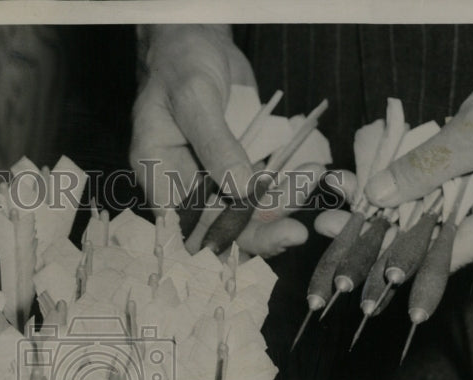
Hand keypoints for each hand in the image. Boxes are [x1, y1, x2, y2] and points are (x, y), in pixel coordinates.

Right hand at [130, 24, 316, 257]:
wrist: (198, 41)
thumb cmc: (182, 62)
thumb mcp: (195, 98)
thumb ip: (215, 144)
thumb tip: (240, 188)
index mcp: (159, 175)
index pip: (183, 227)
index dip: (214, 244)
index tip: (249, 246)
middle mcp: (184, 185)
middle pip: (218, 228)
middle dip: (257, 235)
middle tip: (293, 234)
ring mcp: (213, 180)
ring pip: (246, 213)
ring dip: (279, 211)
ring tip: (308, 194)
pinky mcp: (238, 169)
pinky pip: (264, 189)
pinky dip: (288, 188)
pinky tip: (313, 177)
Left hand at [318, 31, 472, 270]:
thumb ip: (427, 166)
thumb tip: (378, 196)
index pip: (446, 253)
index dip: (400, 261)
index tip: (358, 263)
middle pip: (429, 240)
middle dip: (376, 236)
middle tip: (329, 229)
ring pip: (424, 219)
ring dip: (379, 213)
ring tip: (333, 210)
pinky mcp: (471, 190)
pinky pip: (429, 199)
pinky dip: (397, 193)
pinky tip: (360, 189)